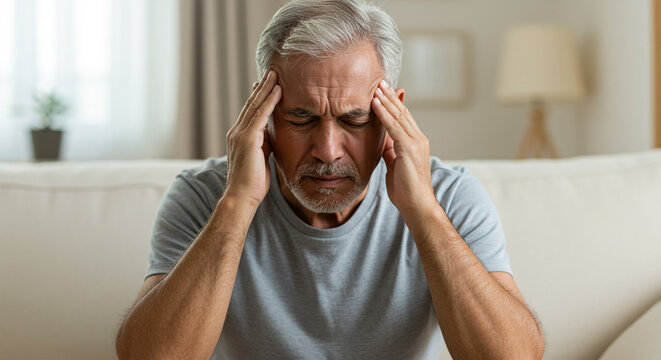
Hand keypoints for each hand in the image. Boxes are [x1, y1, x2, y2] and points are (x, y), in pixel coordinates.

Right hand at [224, 70, 280, 207]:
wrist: (242, 197)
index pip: (250, 111)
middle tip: (272, 71)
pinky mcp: (247, 139)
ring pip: (255, 105)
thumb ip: (265, 144)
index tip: (267, 83)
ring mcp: (240, 134)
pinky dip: (269, 102)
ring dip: (266, 88)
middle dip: (262, 87)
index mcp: (239, 136)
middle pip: (251, 103)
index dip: (259, 96)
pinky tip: (278, 91)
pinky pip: (260, 115)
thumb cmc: (253, 183)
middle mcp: (236, 132)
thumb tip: (273, 136)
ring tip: (276, 74)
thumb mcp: (261, 158)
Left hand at [371, 80, 436, 217]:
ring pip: (399, 115)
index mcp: (416, 142)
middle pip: (402, 112)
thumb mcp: (394, 165)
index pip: (403, 118)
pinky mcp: (410, 148)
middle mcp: (419, 139)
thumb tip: (381, 140)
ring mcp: (416, 142)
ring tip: (375, 87)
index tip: (383, 91)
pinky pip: (394, 126)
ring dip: (386, 100)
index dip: (394, 103)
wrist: (417, 206)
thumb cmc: (406, 190)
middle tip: (380, 81)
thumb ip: (390, 151)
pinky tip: (375, 104)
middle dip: (390, 96)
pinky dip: (384, 113)